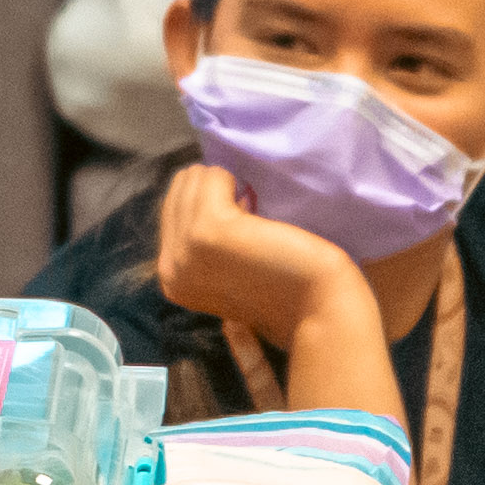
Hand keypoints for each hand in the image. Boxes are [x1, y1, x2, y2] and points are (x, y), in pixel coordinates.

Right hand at [156, 165, 368, 350]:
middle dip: (213, 192)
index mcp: (169, 278)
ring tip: (252, 217)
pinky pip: (211, 177)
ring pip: (191, 180)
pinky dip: (234, 181)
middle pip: (177, 190)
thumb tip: (196, 183)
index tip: (239, 227)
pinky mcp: (207, 232)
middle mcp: (169, 267)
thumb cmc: (282, 284)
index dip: (208, 205)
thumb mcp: (225, 267)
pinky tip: (254, 208)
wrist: (316, 306)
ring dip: (224, 185)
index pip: (170, 210)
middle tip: (248, 222)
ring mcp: (185, 250)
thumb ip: (201, 241)